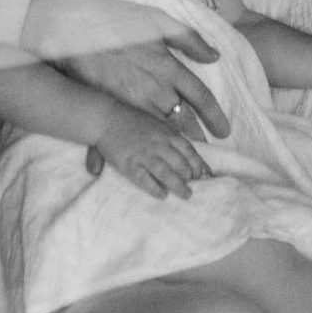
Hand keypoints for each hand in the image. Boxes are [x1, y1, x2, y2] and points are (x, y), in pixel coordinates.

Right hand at [52, 1, 229, 144]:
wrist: (76, 30)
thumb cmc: (118, 22)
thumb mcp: (159, 21)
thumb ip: (189, 38)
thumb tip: (214, 55)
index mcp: (168, 67)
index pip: (200, 97)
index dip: (214, 116)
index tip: (224, 131)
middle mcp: (154, 88)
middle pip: (183, 119)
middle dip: (196, 136)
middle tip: (206, 149)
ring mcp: (133, 101)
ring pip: (160, 128)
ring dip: (174, 143)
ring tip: (184, 154)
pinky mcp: (113, 106)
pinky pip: (131, 130)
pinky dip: (140, 145)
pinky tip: (149, 154)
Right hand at [92, 101, 211, 199]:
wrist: (106, 117)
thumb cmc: (132, 120)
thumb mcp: (157, 123)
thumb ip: (171, 135)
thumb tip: (187, 148)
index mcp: (166, 133)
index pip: (189, 150)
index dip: (198, 164)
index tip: (205, 174)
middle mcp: (158, 144)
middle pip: (180, 163)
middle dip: (190, 176)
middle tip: (196, 186)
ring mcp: (144, 154)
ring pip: (166, 172)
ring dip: (178, 185)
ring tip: (186, 194)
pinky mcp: (129, 163)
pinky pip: (144, 179)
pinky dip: (154, 188)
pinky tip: (162, 195)